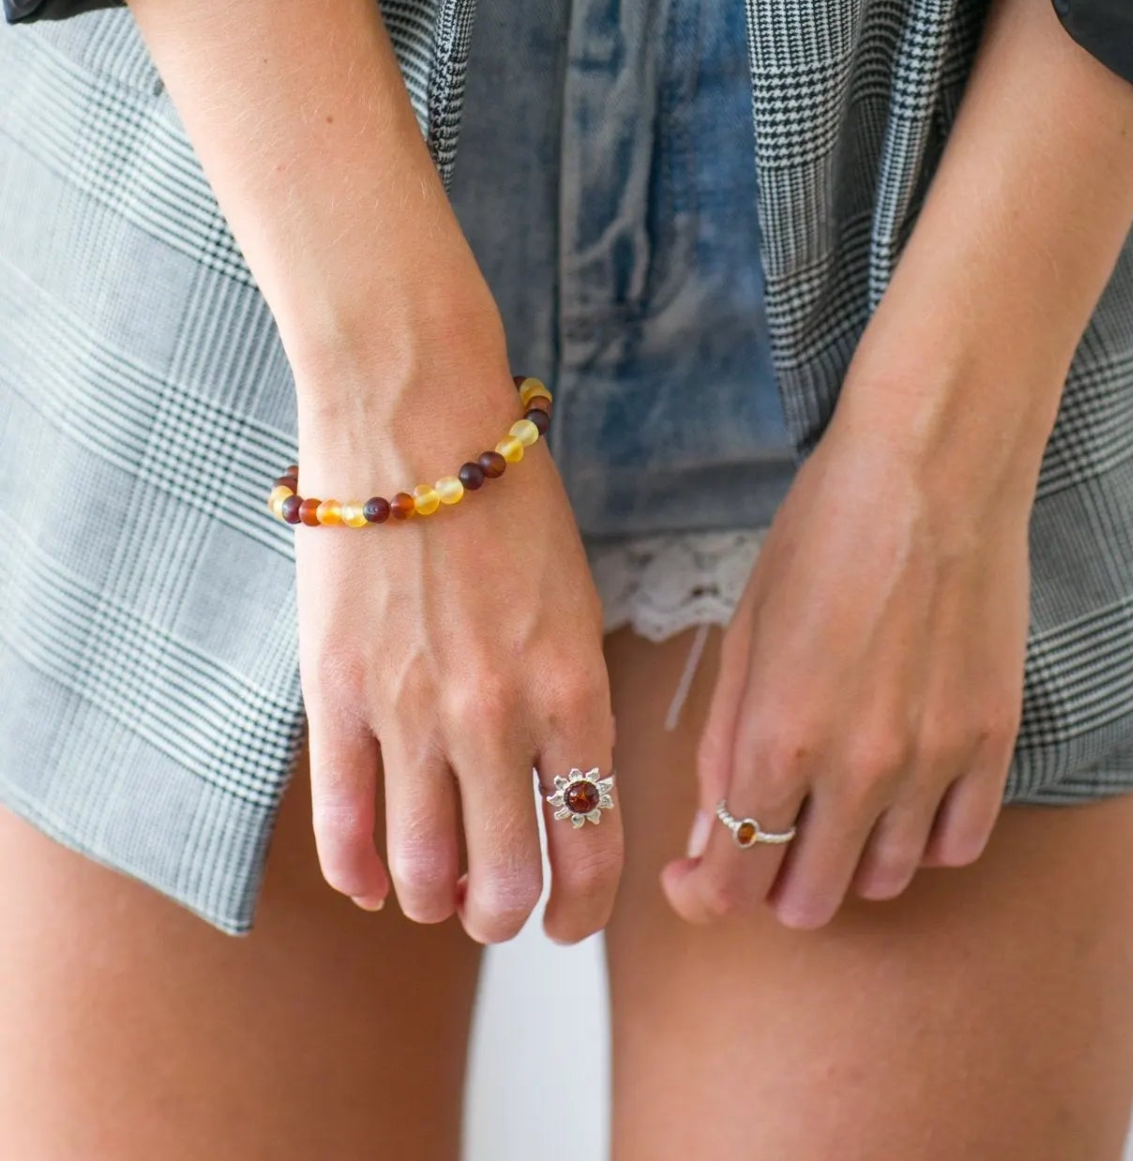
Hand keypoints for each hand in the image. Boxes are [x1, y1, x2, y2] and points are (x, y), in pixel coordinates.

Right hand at [292, 316, 621, 944]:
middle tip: (499, 911)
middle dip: (505, 917)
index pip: (591, 844)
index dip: (584, 908)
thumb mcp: (574, 597)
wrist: (415, 417)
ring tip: (436, 893)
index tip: (571, 920)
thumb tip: (562, 785)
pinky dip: (361, 871)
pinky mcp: (336, 695)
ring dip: (434, 901)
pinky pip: (344, 824)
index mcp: (574, 688)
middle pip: (505, 883)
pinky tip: (372, 881)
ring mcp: (411, 712)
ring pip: (423, 872)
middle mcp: (498, 717)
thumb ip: (571, 696)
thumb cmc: (507, 497)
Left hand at [661, 362, 1051, 928]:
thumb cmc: (822, 533)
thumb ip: (726, 745)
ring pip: (887, 880)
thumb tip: (709, 838)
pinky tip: (903, 794)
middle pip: (809, 899)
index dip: (705, 892)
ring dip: (849, 859)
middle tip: (766, 833)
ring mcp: (934, 761)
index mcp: (778, 739)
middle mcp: (858, 770)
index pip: (733, 882)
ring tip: (834, 804)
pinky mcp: (992, 739)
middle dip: (772, 879)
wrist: (931, 470)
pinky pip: (959, 842)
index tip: (695, 874)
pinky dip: (924, 837)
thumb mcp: (747, 631)